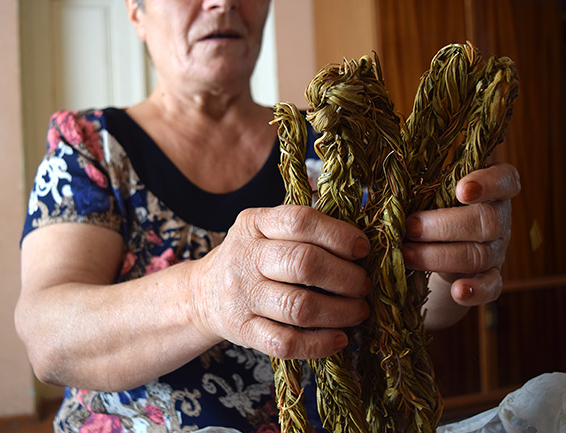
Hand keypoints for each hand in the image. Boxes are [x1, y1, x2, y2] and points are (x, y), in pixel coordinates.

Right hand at [192, 205, 370, 359]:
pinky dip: (320, 344)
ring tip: (358, 311)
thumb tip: (360, 244)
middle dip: (346, 277)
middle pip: (304, 264)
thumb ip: (302, 229)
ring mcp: (241, 296)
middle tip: (363, 285)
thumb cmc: (251, 258)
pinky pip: (286, 343)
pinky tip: (339, 338)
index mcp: (254, 223)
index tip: (362, 249)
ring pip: (300, 307)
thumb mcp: (265, 230)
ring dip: (341, 312)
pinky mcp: (242, 330)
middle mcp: (244, 256)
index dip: (339, 235)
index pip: (300, 221)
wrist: (202, 294)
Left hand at [401, 163, 520, 325]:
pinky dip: (476, 291)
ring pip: (479, 254)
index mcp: (493, 187)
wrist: (438, 240)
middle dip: (444, 225)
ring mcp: (498, 249)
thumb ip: (424, 180)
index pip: (504, 179)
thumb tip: (393, 183)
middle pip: (486, 221)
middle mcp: (501, 217)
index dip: (487, 184)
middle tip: (410, 227)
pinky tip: (459, 292)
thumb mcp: (432, 186)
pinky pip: (491, 286)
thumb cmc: (433, 202)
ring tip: (406, 255)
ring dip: (439, 256)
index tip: (462, 190)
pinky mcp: (491, 276)